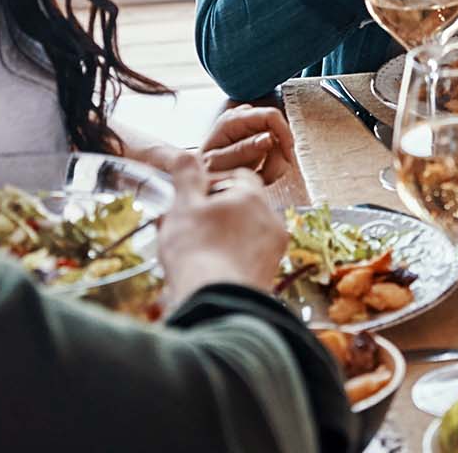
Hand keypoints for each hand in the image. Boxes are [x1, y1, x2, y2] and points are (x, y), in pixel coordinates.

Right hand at [156, 152, 287, 304]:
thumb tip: (186, 154)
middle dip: (220, 213)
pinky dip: (232, 261)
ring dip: (226, 238)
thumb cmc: (198, 251)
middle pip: (244, 207)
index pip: (238, 177)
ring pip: (247, 234)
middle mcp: (271, 220)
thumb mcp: (184, 206)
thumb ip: (187, 177)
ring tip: (197, 252)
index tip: (195, 198)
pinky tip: (210, 270)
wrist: (216, 302)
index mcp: (252, 197)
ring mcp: (273, 250)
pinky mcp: (269, 275)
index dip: (214, 185)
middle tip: (191, 226)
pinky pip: (250, 259)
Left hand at [198, 104, 298, 183]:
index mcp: (233, 120)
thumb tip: (268, 138)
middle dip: (277, 156)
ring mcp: (252, 128)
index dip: (284, 134)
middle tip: (267, 176)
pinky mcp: (259, 138)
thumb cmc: (205, 170)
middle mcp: (244, 119)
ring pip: (280, 143)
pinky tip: (261, 173)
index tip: (287, 156)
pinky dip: (273, 166)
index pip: (271, 116)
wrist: (202, 177)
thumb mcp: (218, 164)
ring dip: (275, 164)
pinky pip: (277, 150)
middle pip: (278, 131)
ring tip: (260, 177)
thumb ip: (242, 151)